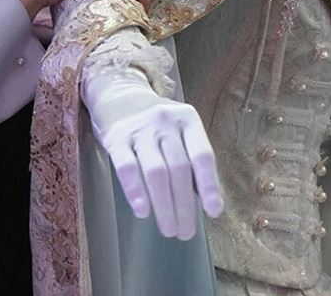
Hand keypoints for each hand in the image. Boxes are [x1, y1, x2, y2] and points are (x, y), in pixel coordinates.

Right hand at [83, 66, 223, 239]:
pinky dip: (135, 191)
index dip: (209, 185)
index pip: (202, 155)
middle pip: (179, 169)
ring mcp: (140, 129)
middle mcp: (165, 121)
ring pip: (156, 172)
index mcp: (187, 120)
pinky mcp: (116, 138)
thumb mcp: (180, 131)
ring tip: (169, 229)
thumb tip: (206, 201)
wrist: (119, 96)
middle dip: (184, 205)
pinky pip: (126, 168)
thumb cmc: (157, 124)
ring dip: (164, 205)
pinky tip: (143, 211)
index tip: (214, 212)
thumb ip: (191, 159)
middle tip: (185, 233)